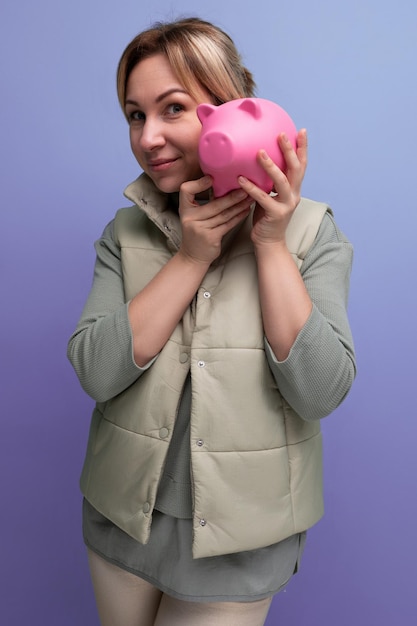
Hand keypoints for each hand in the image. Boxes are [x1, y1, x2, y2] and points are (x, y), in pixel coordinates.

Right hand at [178, 175, 252, 264]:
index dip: (198, 183)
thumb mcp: (193, 216)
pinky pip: (228, 224)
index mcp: (184, 209)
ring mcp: (200, 229)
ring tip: (250, 198)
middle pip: (214, 204)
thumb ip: (203, 203)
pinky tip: (245, 211)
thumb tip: (222, 185)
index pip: (186, 190)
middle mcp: (190, 218)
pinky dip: (238, 217)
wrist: (193, 256)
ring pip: (224, 214)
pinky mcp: (211, 238)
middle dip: (232, 196)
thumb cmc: (196, 233)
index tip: (211, 178)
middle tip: (245, 188)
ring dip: (238, 206)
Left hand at [238, 129, 307, 247]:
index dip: (302, 148)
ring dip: (271, 166)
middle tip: (281, 135)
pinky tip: (240, 179)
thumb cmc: (266, 218)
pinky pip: (263, 198)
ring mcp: (287, 205)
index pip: (301, 165)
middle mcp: (294, 195)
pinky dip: (251, 188)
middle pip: (296, 169)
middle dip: (290, 150)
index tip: (301, 131)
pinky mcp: (276, 215)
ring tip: (260, 153)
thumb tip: (257, 161)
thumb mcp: (270, 196)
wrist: (269, 243)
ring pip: (282, 182)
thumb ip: (269, 181)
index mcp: (294, 189)